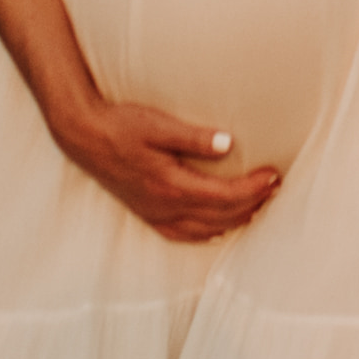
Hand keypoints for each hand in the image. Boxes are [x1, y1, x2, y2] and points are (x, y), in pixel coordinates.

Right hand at [58, 94, 283, 243]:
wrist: (83, 136)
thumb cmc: (120, 124)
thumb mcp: (157, 124)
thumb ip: (193, 137)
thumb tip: (228, 144)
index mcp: (170, 185)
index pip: (224, 196)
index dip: (253, 189)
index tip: (274, 175)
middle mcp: (164, 206)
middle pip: (220, 216)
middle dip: (252, 205)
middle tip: (275, 189)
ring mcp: (154, 213)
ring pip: (204, 230)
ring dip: (234, 220)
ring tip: (257, 206)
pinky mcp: (145, 213)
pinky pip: (182, 234)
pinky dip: (206, 233)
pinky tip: (216, 227)